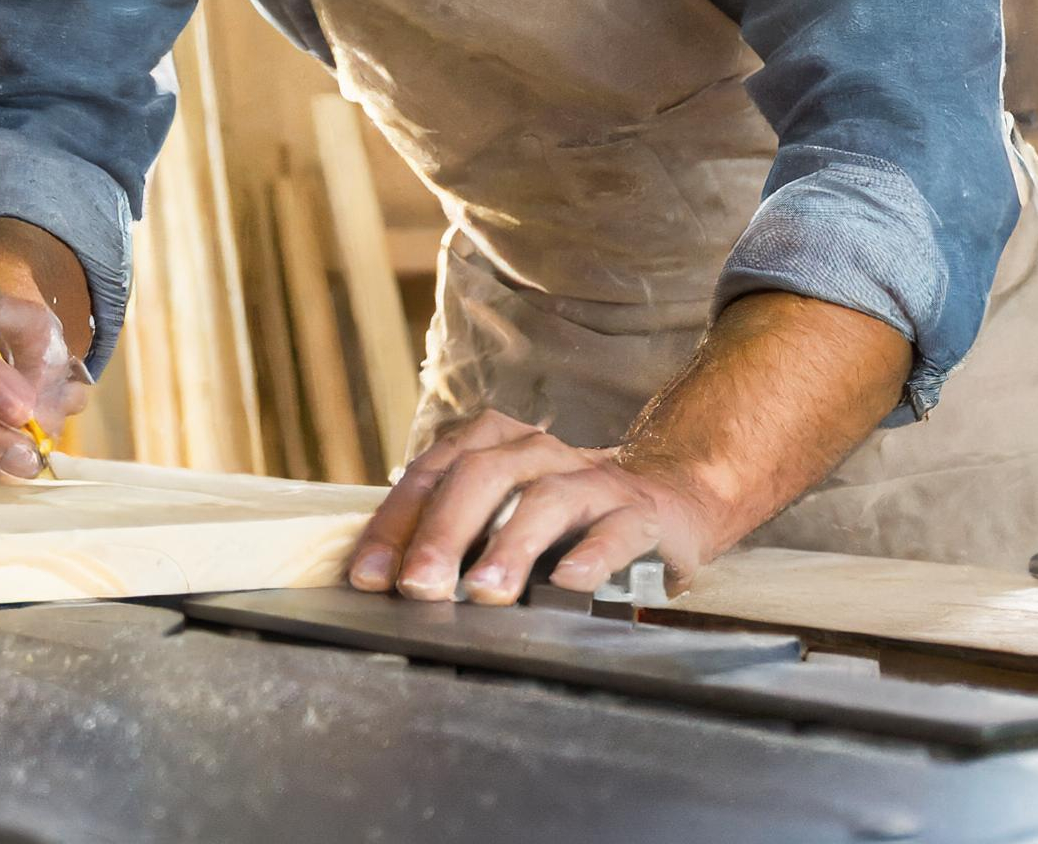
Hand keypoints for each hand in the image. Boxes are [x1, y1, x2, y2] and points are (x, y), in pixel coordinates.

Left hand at [345, 409, 714, 605]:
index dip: (396, 523)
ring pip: (544, 500)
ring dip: (510, 546)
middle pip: (481, 477)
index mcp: (495, 445)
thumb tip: (382, 579)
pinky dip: (592, 554)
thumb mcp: (502, 515)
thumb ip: (450, 534)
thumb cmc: (566, 517)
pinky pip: (616, 528)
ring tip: (482, 592)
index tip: (368, 575)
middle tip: (417, 586)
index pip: (433, 474)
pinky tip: (568, 582)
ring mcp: (593, 480)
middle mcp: (539, 453)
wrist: (669, 498)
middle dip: (442, 533)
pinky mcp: (642, 513)